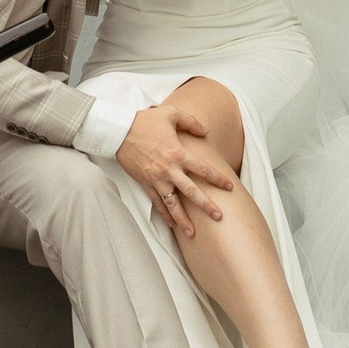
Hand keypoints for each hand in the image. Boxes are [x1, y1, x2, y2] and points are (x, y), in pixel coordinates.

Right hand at [118, 99, 236, 247]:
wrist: (118, 131)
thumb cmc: (145, 121)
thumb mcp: (171, 113)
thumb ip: (191, 122)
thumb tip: (205, 131)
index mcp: (178, 153)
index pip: (203, 170)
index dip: (218, 179)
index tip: (230, 187)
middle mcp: (169, 170)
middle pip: (192, 192)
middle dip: (206, 206)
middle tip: (219, 217)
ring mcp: (157, 179)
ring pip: (173, 204)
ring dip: (183, 220)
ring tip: (193, 234)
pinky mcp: (145, 184)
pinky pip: (157, 203)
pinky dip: (165, 215)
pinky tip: (172, 224)